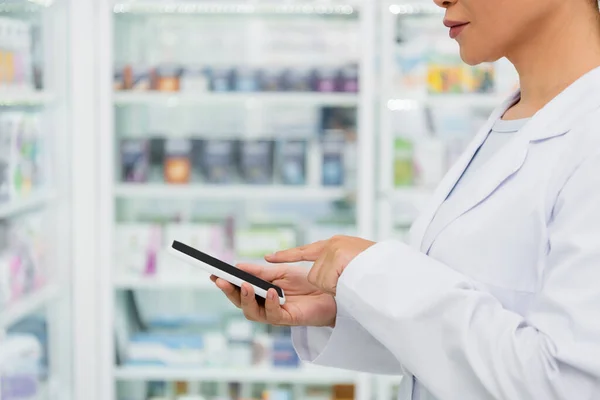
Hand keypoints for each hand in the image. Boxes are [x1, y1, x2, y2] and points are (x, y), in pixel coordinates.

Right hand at [211, 263, 335, 326]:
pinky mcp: (288, 319)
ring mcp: (275, 314)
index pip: (238, 290)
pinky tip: (272, 292)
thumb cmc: (306, 283)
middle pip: (240, 304)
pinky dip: (271, 303)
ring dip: (246, 299)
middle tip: (222, 281)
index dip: (226, 284)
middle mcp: (264, 305)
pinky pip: (274, 315)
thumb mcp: (281, 272)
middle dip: (230, 292)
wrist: (330, 292)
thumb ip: (260, 271)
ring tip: (245, 286)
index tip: (214, 274)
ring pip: (252, 313)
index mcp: (261, 293)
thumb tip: (238, 266)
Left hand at [265, 235, 374, 294]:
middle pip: (314, 275)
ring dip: (335, 286)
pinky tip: (350, 281)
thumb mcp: (355, 264)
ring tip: (353, 281)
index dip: (286, 255)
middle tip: (346, 283)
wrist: (393, 269)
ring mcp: (333, 250)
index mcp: (336, 245)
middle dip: (329, 285)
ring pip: (319, 280)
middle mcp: (333, 244)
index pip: (306, 251)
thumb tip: (325, 277)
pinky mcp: (334, 256)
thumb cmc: (379, 271)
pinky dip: (337, 287)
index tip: (268, 257)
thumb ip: (338, 265)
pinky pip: (326, 282)